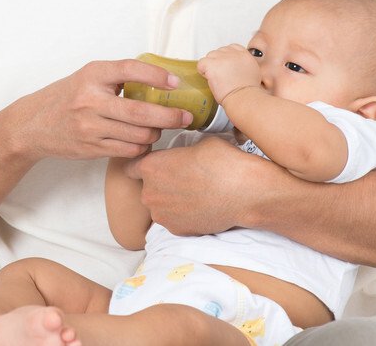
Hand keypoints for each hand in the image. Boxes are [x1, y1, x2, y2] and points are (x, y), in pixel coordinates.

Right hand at [5, 59, 193, 160]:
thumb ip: (117, 77)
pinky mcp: (91, 147)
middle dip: (170, 116)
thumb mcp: (87, 77)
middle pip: (141, 112)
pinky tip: (141, 140)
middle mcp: (90, 100)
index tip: (175, 82)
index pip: (130, 70)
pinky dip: (142, 146)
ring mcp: (90, 126)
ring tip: (158, 128)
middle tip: (185, 116)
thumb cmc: (65, 98)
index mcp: (92, 75)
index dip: (157, 76)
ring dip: (156, 133)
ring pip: (139, 134)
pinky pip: (129, 149)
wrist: (32, 125)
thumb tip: (160, 78)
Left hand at [124, 136, 281, 235]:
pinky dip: (182, 215)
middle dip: (159, 184)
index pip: (130, 167)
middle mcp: (149, 192)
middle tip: (182, 179)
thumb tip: (183, 154)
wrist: (245, 192)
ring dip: (170, 201)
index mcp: (150, 166)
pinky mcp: (176, 230)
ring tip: (194, 194)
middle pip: (146, 188)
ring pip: (160, 206)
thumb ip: (180, 151)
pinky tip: (200, 207)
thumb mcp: (198, 144)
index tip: (153, 165)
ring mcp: (162, 214)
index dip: (141, 165)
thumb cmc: (223, 162)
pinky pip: (173, 220)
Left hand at [196, 44, 260, 102]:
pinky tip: (209, 78)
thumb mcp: (253, 73)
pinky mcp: (212, 64)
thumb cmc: (247, 92)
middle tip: (221, 76)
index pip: (232, 47)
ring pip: (209, 56)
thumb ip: (244, 65)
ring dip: (210, 66)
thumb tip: (236, 66)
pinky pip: (201, 63)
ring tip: (216, 79)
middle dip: (217, 63)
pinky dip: (202, 71)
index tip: (225, 66)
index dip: (226, 57)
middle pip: (219, 52)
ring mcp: (222, 58)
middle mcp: (233, 54)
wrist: (243, 98)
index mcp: (244, 55)